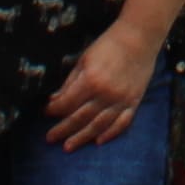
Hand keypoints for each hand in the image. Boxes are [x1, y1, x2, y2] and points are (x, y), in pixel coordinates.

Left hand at [42, 17, 156, 150]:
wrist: (139, 38)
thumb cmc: (109, 45)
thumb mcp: (84, 59)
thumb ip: (70, 82)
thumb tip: (54, 99)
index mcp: (91, 80)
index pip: (67, 103)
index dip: (54, 110)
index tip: (45, 112)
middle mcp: (106, 94)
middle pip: (80, 118)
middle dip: (63, 129)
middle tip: (49, 138)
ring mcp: (121, 100)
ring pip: (99, 125)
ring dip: (82, 137)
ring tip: (68, 147)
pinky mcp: (134, 102)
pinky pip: (122, 123)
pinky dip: (110, 134)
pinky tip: (98, 141)